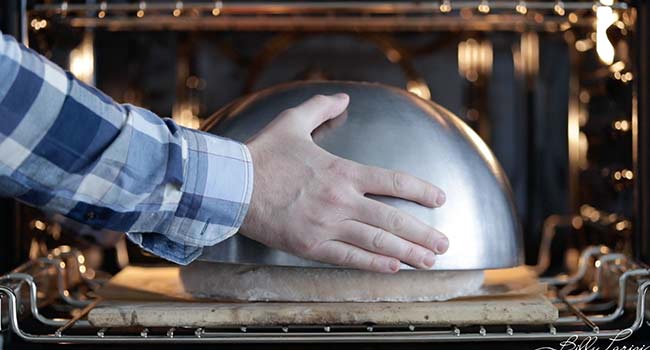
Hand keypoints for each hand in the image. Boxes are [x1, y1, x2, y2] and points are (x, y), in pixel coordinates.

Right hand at [240, 93, 448, 272]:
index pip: (392, 182)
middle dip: (422, 232)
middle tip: (444, 242)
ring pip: (376, 241)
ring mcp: (326, 226)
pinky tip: (393, 267)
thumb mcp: (293, 121)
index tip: (440, 199)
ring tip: (429, 260)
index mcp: (341, 172)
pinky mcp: (310, 245)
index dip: (420, 190)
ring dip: (407, 252)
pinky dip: (373, 264)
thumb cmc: (262, 154)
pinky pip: (348, 257)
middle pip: (392, 219)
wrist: (232, 185)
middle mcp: (340, 201)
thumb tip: (342, 97)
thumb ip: (321, 108)